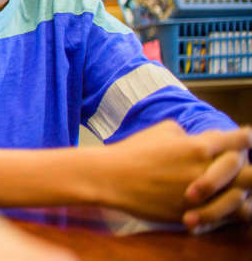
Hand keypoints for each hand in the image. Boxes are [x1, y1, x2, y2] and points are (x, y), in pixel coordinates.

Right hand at [99, 120, 251, 222]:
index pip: (242, 140)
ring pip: (241, 198)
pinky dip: (228, 213)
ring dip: (242, 195)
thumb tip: (202, 139)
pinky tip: (225, 208)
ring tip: (239, 193)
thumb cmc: (134, 151)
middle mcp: (205, 170)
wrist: (111, 178)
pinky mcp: (191, 213)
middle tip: (247, 172)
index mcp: (200, 145)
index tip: (248, 140)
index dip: (248, 139)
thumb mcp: (162, 130)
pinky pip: (222, 218)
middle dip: (251, 171)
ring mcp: (200, 194)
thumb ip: (189, 134)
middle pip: (250, 173)